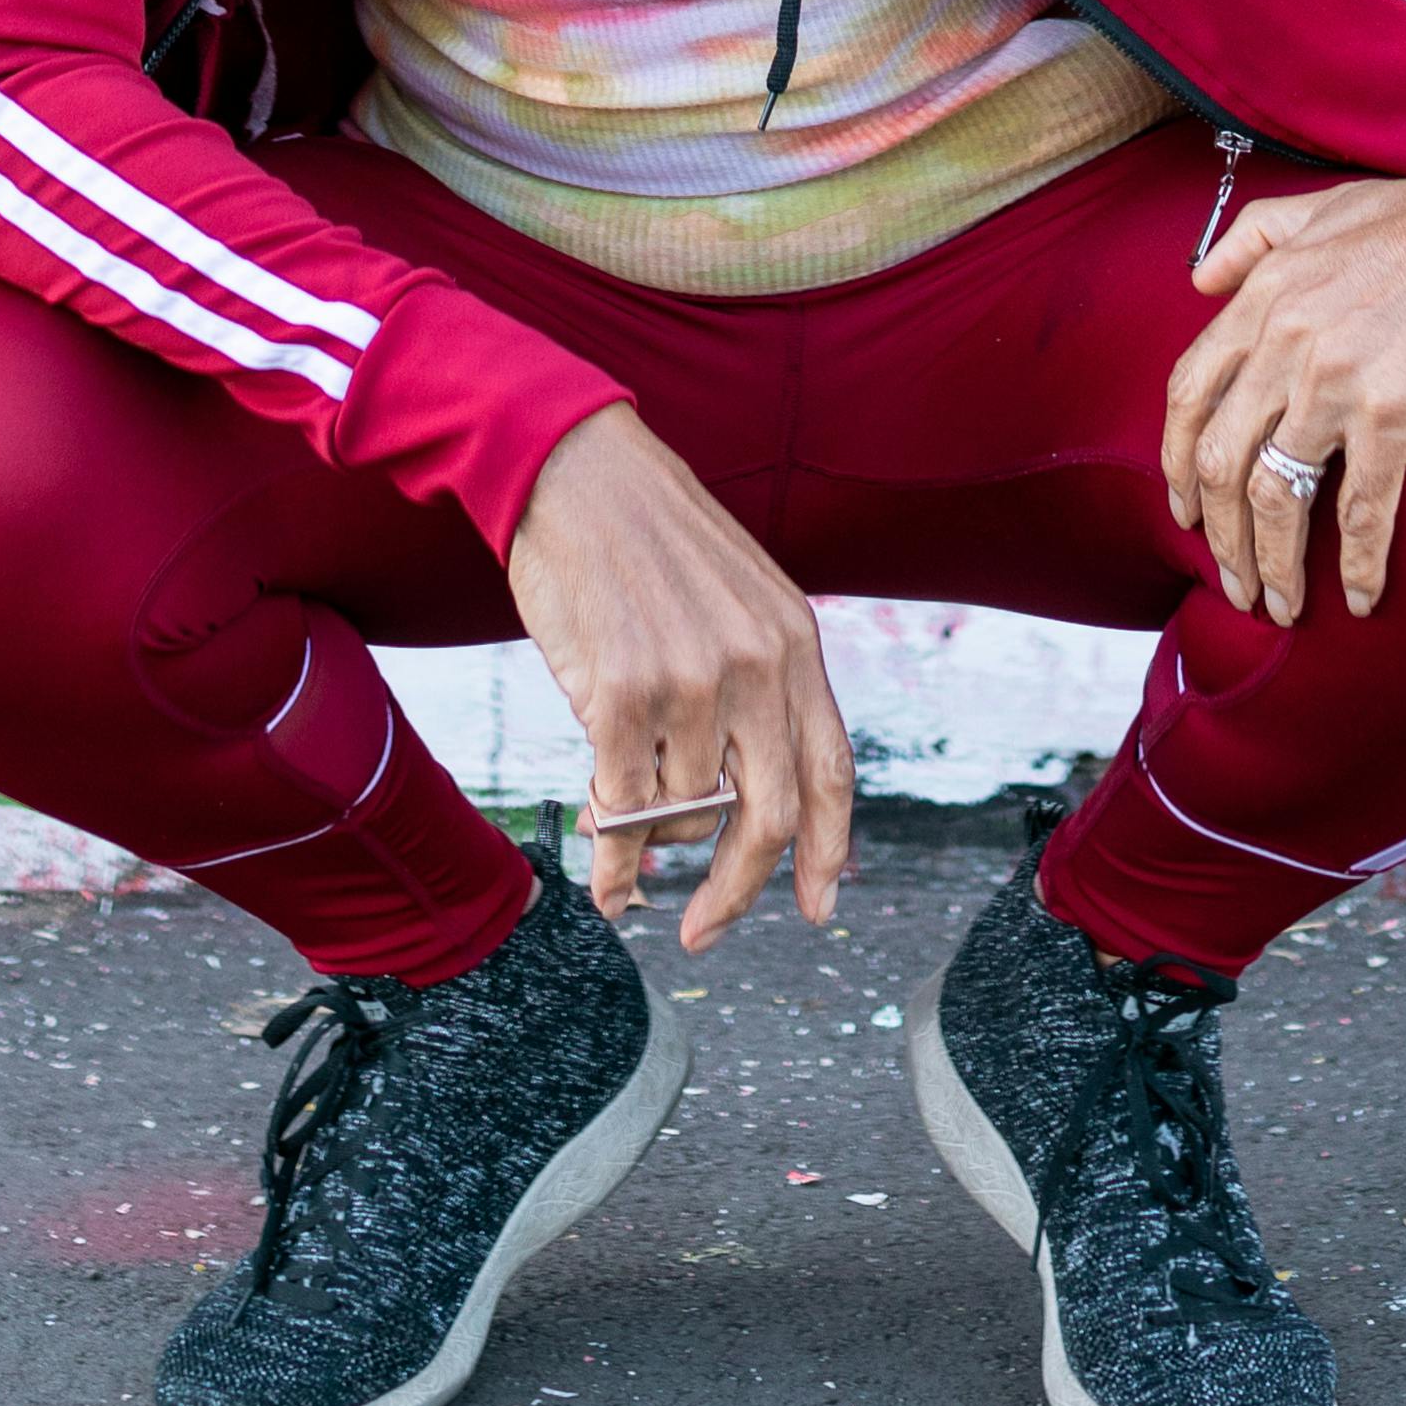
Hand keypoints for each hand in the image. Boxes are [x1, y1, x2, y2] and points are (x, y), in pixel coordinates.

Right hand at [507, 402, 855, 949]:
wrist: (574, 471)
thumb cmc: (646, 537)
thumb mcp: (738, 595)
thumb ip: (759, 680)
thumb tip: (747, 789)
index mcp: (794, 641)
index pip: (830, 769)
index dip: (829, 850)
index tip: (819, 908)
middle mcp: (756, 666)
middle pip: (769, 818)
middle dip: (739, 891)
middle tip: (706, 933)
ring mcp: (692, 682)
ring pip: (682, 812)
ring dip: (649, 833)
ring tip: (617, 809)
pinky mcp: (622, 692)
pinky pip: (624, 807)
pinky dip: (611, 853)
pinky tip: (599, 869)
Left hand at [1161, 169, 1405, 626]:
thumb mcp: (1323, 207)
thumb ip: (1252, 237)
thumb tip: (1200, 279)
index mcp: (1263, 296)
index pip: (1189, 393)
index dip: (1177, 461)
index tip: (1186, 509)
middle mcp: (1285, 342)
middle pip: (1221, 462)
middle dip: (1219, 535)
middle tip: (1233, 581)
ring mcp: (1336, 381)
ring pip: (1276, 497)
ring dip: (1272, 564)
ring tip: (1282, 607)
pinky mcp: (1397, 412)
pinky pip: (1362, 509)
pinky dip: (1358, 563)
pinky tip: (1362, 597)